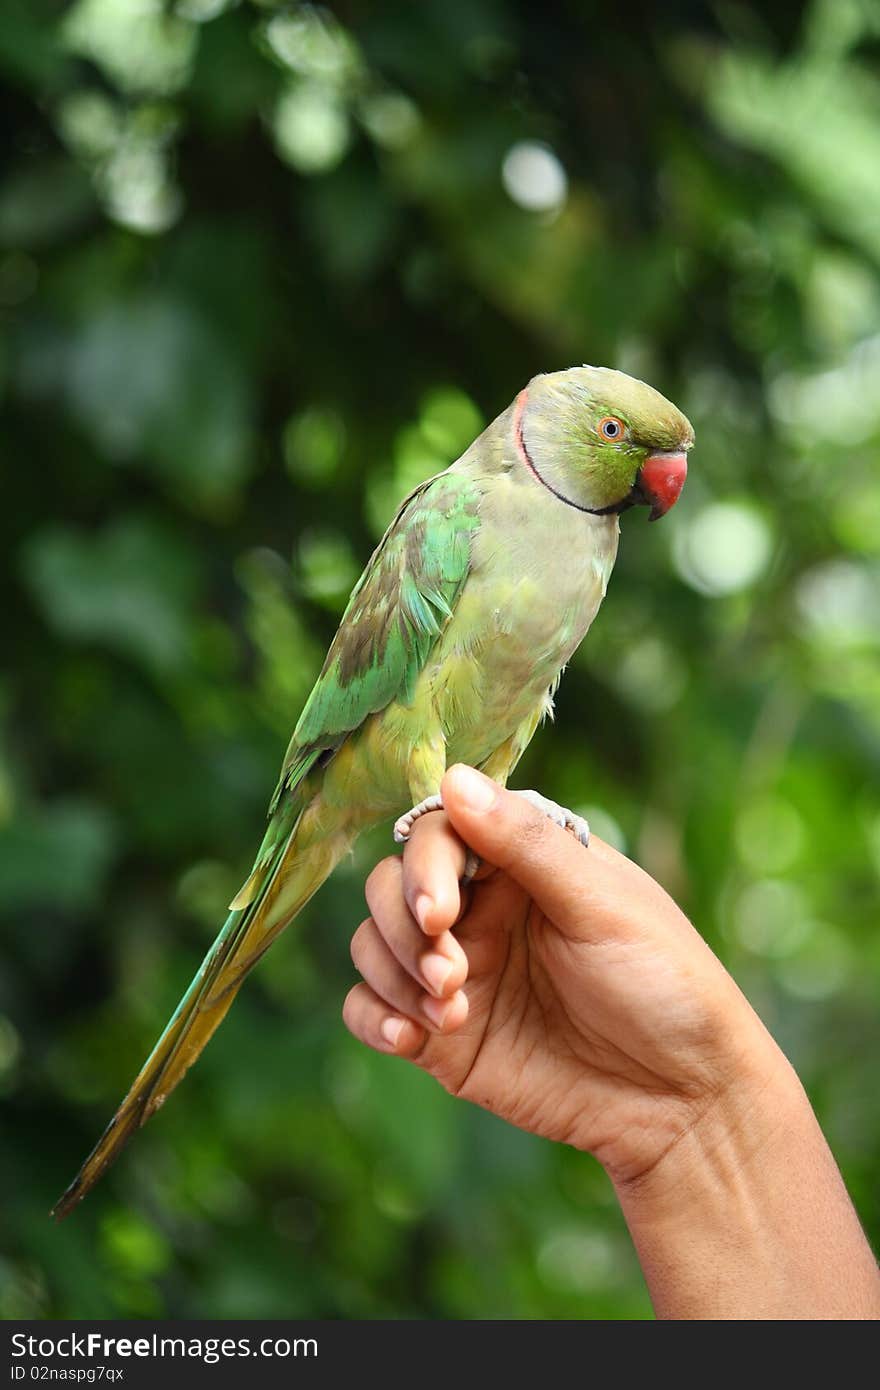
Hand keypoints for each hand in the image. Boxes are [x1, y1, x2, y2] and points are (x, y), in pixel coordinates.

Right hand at [343, 763, 778, 1184]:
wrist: (685, 1102)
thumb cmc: (666, 985)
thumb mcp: (604, 906)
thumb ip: (526, 844)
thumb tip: (452, 777)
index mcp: (519, 863)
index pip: (437, 834)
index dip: (423, 868)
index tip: (439, 914)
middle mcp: (479, 908)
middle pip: (389, 887)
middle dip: (404, 927)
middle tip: (450, 975)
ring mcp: (457, 971)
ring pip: (373, 944)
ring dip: (392, 974)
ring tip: (449, 1014)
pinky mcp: (441, 1036)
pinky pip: (370, 1010)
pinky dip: (373, 1019)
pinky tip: (409, 1039)